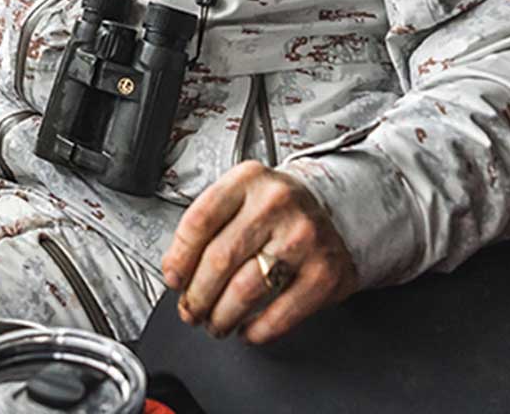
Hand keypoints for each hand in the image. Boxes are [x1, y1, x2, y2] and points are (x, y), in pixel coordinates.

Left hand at [161, 160, 356, 343]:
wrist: (336, 208)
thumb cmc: (278, 207)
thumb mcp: (242, 195)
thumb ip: (209, 224)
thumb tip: (177, 269)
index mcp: (248, 180)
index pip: (200, 221)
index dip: (179, 257)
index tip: (173, 278)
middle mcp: (275, 203)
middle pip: (219, 260)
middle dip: (197, 295)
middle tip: (191, 310)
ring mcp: (303, 238)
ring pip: (245, 290)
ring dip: (222, 316)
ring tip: (216, 322)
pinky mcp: (324, 272)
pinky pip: (280, 313)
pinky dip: (257, 329)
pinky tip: (247, 329)